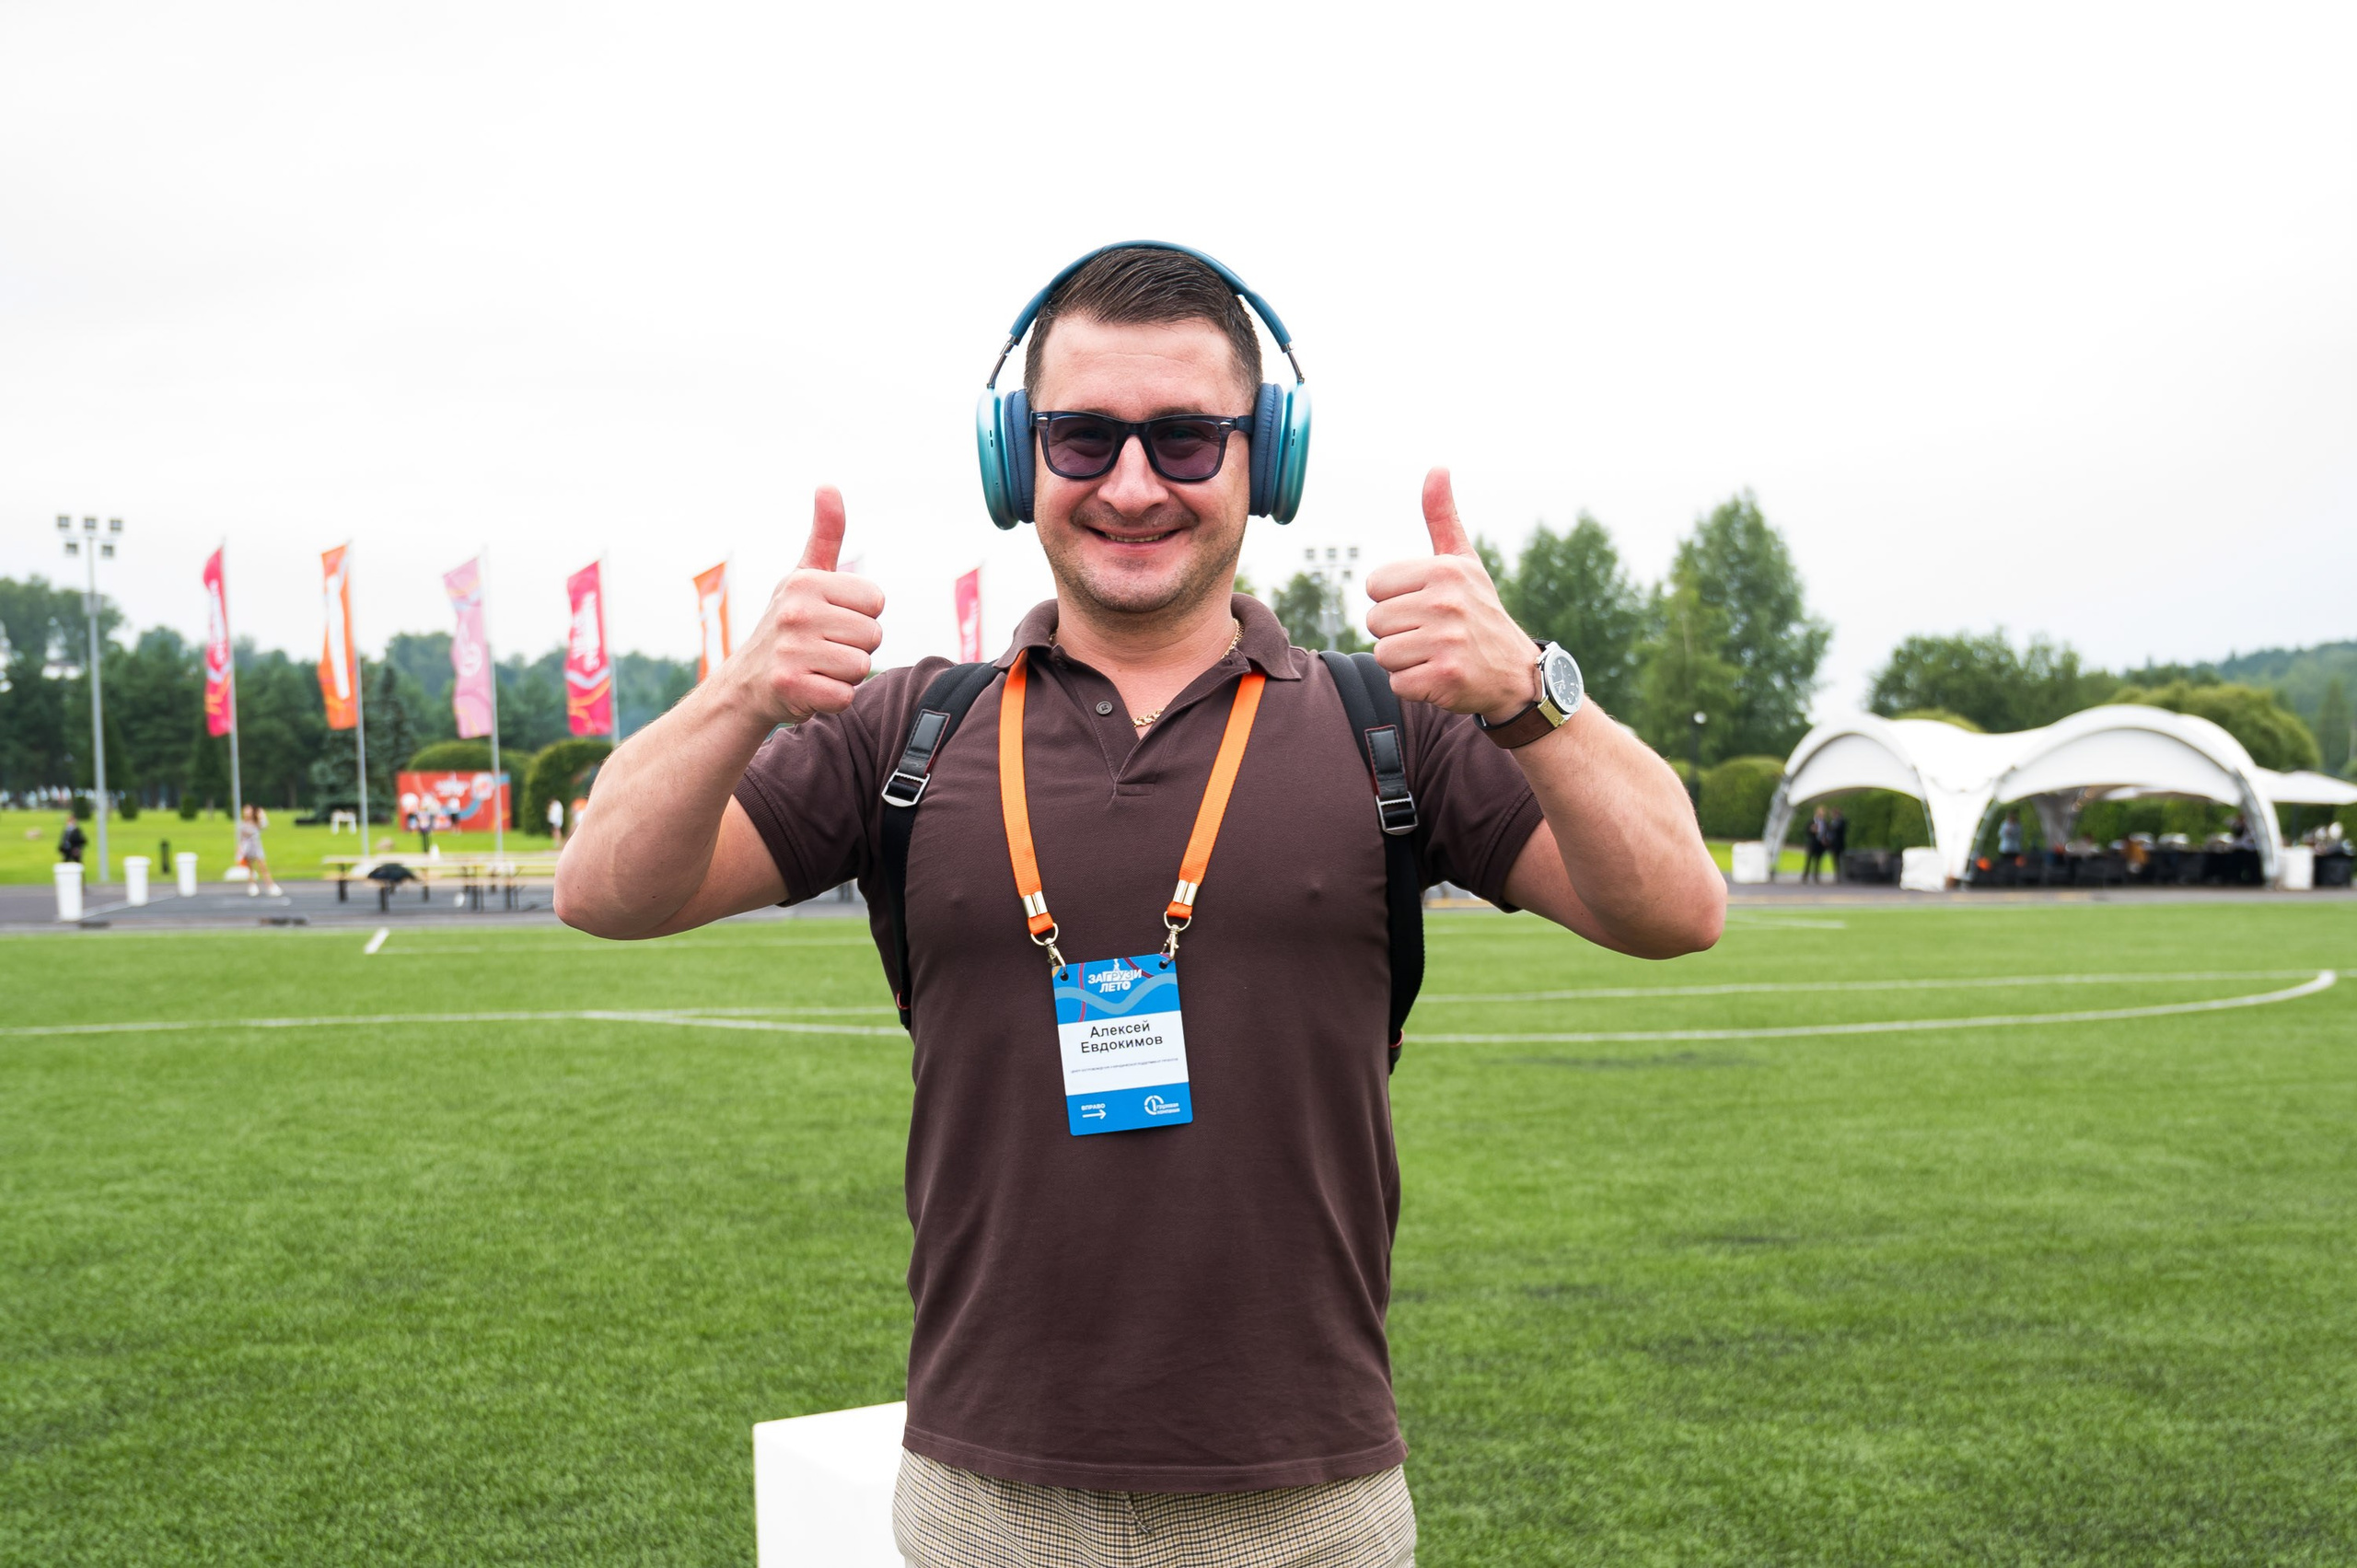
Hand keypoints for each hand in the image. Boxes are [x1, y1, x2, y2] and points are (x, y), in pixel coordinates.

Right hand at [729, 486, 885, 725]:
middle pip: (873, 635)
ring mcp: (791, 650)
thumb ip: (825, 534)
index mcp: (805, 581)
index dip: (860, 615)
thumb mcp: (804, 576)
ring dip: (844, 674)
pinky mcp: (791, 687)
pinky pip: (846, 696)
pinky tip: (810, 688)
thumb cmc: (788, 625)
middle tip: (821, 648)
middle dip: (854, 646)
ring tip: (815, 666)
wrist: (746, 683)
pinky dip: (833, 699)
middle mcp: (795, 612)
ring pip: (862, 667)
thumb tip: (828, 485)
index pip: (876, 602)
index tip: (830, 619)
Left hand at [1364, 468, 1536, 721]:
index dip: (1394, 599)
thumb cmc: (1480, 613)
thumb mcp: (1464, 562)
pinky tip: (1440, 676)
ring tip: (1436, 654)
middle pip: (1375, 621)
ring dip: (1404, 661)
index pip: (1375, 585)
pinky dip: (1414, 686)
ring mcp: (1447, 641)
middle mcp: (1446, 603)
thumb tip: (1438, 467)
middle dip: (1398, 632)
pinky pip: (1397, 683)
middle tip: (1433, 634)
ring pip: (1382, 654)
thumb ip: (1441, 518)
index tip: (1424, 605)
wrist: (1517, 674)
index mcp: (1445, 571)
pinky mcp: (1445, 677)